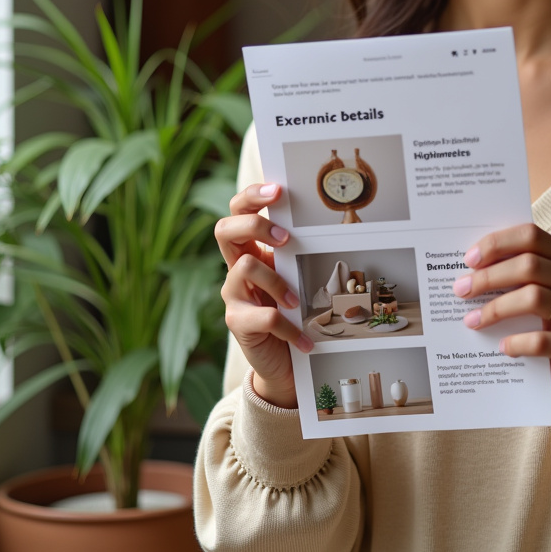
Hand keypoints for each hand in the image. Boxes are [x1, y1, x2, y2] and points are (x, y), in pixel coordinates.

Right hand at [216, 183, 311, 407]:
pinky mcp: (238, 323)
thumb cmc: (293, 311)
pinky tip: (304, 338)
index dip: (251, 197)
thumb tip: (325, 223)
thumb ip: (297, 253)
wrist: (285, 361)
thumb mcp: (295, 276)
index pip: (237, 212)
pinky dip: (289, 326)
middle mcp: (235, 269)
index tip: (277, 190)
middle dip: (254, 225)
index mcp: (250, 250)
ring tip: (296, 301)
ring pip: (246, 267)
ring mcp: (233, 295)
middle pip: (225, 229)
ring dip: (278, 282)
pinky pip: (265, 316)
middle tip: (284, 237)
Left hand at [453, 224, 550, 437]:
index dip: (498, 244)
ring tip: (472, 320)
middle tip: (462, 289)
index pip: (531, 236)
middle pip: (530, 265)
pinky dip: (515, 342)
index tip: (469, 259)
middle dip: (489, 277)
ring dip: (496, 308)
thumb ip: (510, 275)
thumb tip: (467, 271)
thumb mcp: (530, 292)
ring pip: (534, 298)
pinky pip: (540, 340)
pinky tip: (501, 347)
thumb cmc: (542, 323)